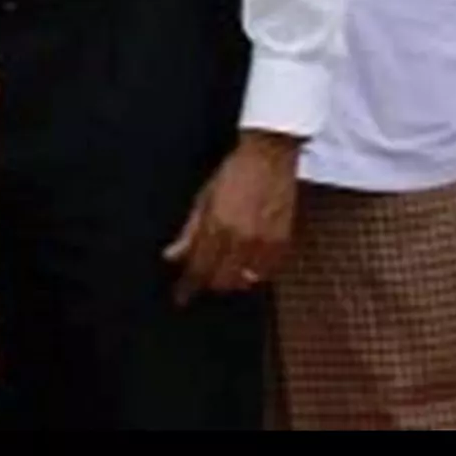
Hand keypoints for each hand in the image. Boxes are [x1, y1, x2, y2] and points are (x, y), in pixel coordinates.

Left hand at [161, 129, 299, 303]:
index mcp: (218, 226)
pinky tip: (245, 265)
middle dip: (208, 283)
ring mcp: (265, 243)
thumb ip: (189, 231)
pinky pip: (266, 272)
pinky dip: (253, 274)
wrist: (268, 157)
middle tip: (199, 279)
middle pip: (221, 280)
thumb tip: (172, 256)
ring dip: (230, 280)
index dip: (188, 287)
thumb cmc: (233, 173)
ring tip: (221, 270)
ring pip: (244, 280)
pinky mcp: (283, 243)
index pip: (199, 269)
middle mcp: (241, 239)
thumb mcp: (203, 198)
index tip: (180, 297)